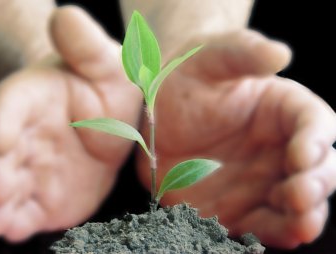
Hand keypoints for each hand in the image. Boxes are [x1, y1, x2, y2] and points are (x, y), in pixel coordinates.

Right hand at [0, 6, 141, 241]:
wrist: (106, 123)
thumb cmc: (105, 89)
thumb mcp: (108, 65)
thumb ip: (87, 46)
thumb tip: (64, 16)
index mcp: (34, 95)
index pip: (10, 101)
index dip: (3, 118)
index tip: (2, 137)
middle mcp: (22, 133)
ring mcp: (29, 166)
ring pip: (3, 186)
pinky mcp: (41, 195)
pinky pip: (24, 210)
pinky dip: (16, 222)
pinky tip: (15, 231)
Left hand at [136, 30, 335, 247]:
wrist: (157, 110)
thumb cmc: (187, 77)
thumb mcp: (211, 57)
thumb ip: (243, 52)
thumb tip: (280, 54)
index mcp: (284, 110)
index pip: (316, 124)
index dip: (316, 140)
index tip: (302, 152)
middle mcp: (280, 149)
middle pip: (318, 170)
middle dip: (315, 184)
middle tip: (299, 193)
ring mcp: (260, 181)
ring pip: (296, 205)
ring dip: (302, 217)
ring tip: (299, 224)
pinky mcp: (237, 206)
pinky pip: (260, 224)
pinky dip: (272, 233)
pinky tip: (277, 236)